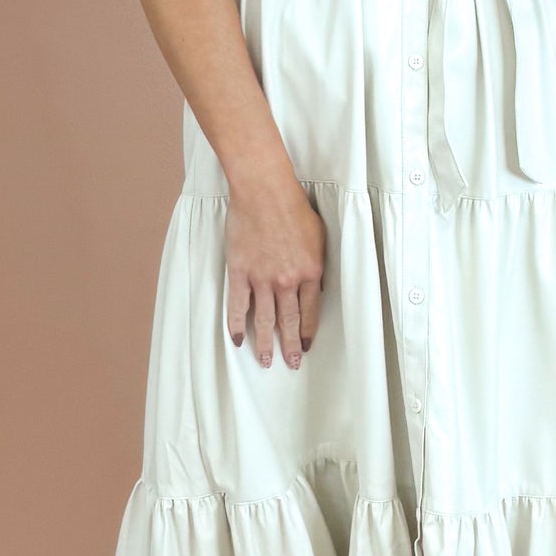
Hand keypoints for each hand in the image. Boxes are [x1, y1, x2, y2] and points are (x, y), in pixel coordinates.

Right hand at [224, 175, 325, 368]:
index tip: (304, 346)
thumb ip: (315, 264)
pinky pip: (238, 305)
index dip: (306, 332)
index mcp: (310, 272)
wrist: (264, 191)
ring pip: (264, 319)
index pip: (310, 312)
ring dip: (265, 343)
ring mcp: (262, 278)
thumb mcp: (318, 236)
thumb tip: (314, 284)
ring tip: (265, 361)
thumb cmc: (293, 207)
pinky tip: (237, 339)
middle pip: (288, 322)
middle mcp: (287, 281)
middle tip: (290, 364)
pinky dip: (237, 324)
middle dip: (289, 346)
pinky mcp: (240, 272)